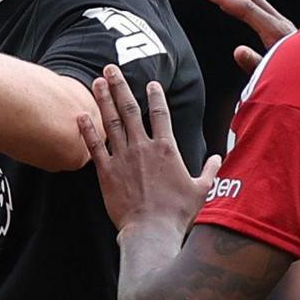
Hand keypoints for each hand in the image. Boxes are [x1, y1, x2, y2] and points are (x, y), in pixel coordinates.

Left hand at [76, 64, 220, 236]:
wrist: (151, 231)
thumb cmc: (177, 213)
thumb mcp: (201, 190)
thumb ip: (210, 171)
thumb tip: (219, 159)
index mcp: (166, 148)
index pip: (161, 113)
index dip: (155, 96)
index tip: (150, 82)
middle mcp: (143, 147)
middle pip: (130, 109)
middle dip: (120, 86)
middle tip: (110, 68)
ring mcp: (123, 158)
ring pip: (111, 122)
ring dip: (103, 100)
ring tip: (96, 81)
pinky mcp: (106, 172)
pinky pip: (95, 146)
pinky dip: (87, 130)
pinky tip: (80, 114)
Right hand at [200, 0, 295, 73]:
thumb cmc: (298, 83)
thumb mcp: (273, 78)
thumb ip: (255, 64)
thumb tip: (238, 50)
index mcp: (277, 33)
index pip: (247, 9)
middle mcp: (280, 24)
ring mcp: (280, 25)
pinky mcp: (279, 30)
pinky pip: (255, 9)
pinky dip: (238, 0)